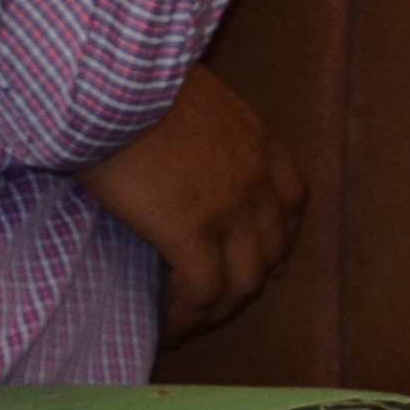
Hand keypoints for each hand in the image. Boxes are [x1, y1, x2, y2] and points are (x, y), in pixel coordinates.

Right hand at [79, 66, 303, 343]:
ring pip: (244, 281)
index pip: (292, 199)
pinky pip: (202, 292)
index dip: (281, 236)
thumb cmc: (135, 81)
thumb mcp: (189, 98)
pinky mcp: (192, 233)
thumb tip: (172, 143)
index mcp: (256, 140)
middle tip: (221, 301)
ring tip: (192, 323)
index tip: (271, 259)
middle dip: (251, 280)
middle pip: (272, 248)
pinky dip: (189, 318)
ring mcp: (229, 208)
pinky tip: (170, 329)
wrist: (117, 82)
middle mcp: (255, 178)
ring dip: (220, 309)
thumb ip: (198, 128)